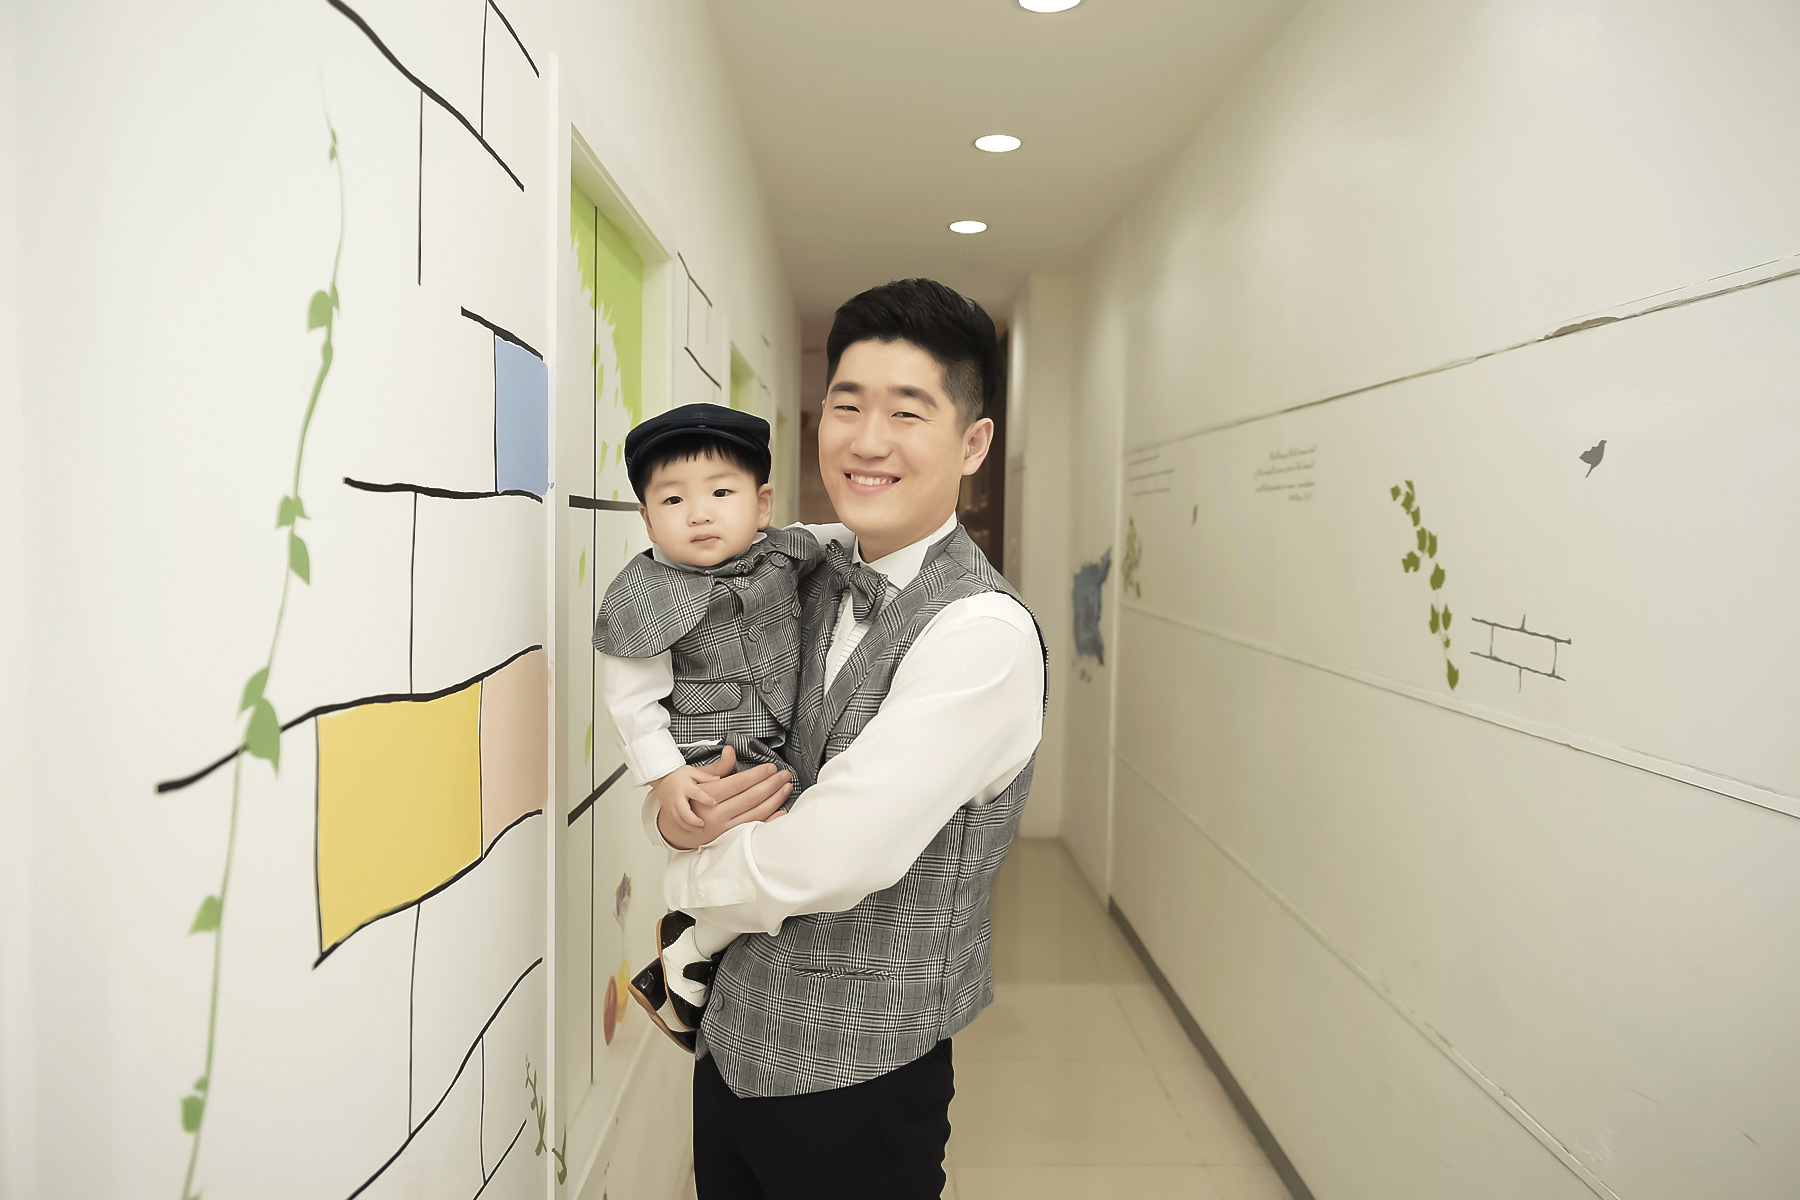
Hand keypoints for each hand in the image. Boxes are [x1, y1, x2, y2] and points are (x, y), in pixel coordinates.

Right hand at [650, 764, 720, 830]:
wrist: (662, 779)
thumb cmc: (678, 776)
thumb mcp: (693, 772)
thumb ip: (706, 777)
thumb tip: (719, 779)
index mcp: (685, 787)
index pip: (696, 793)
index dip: (705, 799)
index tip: (714, 803)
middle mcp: (677, 798)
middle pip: (683, 811)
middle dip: (693, 820)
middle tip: (703, 823)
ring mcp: (671, 806)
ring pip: (678, 820)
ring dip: (689, 827)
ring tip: (699, 830)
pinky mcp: (669, 812)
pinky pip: (675, 822)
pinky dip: (683, 828)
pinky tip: (692, 830)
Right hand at [655, 745, 792, 850]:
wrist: (676, 830)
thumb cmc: (690, 801)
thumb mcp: (698, 780)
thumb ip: (719, 767)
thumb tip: (731, 751)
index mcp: (708, 796)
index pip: (738, 783)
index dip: (757, 775)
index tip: (771, 767)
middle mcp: (715, 814)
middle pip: (751, 797)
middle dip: (771, 784)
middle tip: (784, 775)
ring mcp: (724, 828)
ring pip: (756, 813)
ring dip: (774, 799)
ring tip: (785, 787)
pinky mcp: (729, 838)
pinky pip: (754, 828)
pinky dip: (770, 819)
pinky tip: (781, 810)